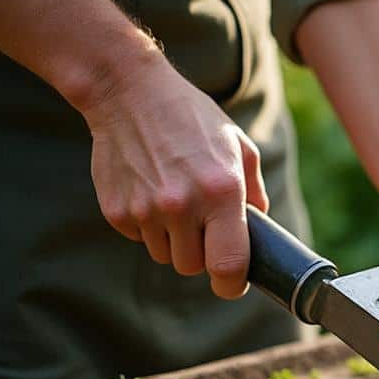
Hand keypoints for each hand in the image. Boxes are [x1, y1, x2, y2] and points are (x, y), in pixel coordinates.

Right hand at [80, 52, 267, 298]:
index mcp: (221, 192)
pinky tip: (150, 190)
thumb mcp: (238, 147)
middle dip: (202, 255)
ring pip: (165, 255)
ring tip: (176, 200)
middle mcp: (182, 205)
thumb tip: (261, 231)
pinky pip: (139, 239)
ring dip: (174, 240)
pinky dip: (148, 226)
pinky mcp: (116, 211)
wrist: (129, 93)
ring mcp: (145, 210)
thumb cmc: (193, 119)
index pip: (228, 265)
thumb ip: (254, 193)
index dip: (232, 284)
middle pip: (193, 267)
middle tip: (204, 227)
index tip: (233, 284)